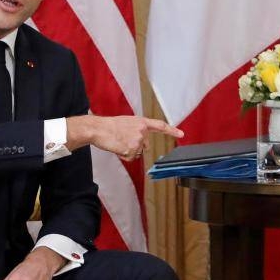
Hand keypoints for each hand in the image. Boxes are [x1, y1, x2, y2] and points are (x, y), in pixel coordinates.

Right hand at [66, 115, 183, 160]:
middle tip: (122, 140)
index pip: (160, 126)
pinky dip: (123, 155)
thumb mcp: (127, 123)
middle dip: (136, 147)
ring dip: (127, 151)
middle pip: (145, 146)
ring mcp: (137, 140)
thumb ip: (139, 131)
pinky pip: (130, 157)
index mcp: (141, 122)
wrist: (98, 128)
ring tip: (118, 142)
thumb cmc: (109, 126)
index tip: (181, 134)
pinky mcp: (131, 149)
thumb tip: (145, 145)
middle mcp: (142, 131)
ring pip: (137, 153)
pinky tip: (117, 147)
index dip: (172, 130)